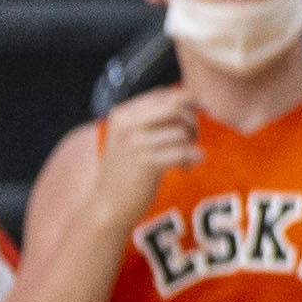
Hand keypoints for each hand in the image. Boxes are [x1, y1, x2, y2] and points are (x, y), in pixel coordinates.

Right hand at [92, 85, 199, 226]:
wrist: (108, 207)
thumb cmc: (126, 172)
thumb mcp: (131, 137)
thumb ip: (153, 118)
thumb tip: (193, 98)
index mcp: (123, 114)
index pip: (164, 95)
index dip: (184, 104)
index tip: (190, 122)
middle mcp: (127, 124)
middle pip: (176, 107)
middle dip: (192, 121)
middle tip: (191, 140)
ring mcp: (136, 143)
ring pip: (182, 131)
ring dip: (192, 145)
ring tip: (184, 159)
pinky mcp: (147, 163)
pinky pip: (184, 151)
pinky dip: (193, 158)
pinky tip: (185, 169)